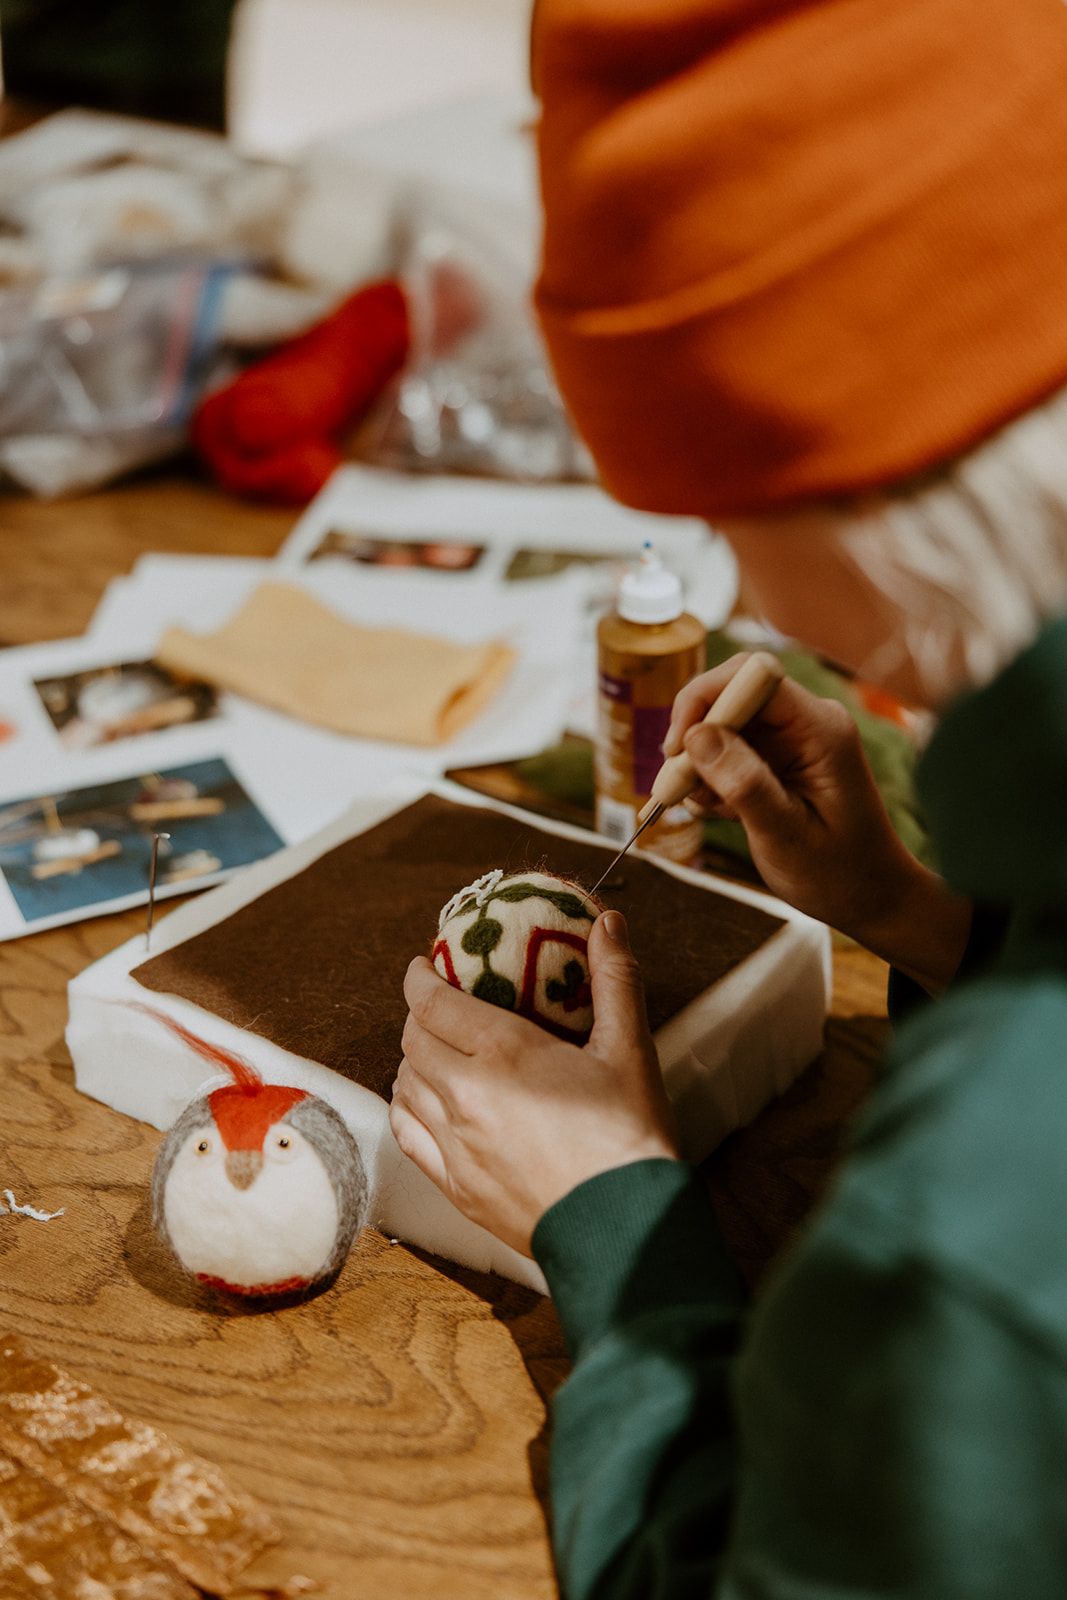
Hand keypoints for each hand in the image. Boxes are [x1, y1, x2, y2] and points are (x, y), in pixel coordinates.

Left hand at [389, 911, 678, 1255]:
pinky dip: (408, 1108)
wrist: (625, 1230)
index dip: (420, 976)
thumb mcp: (630, 1050)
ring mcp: (454, 1145)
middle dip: (420, 1014)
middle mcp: (465, 1096)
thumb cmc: (630, 1138)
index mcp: (503, 1053)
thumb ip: (616, 980)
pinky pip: (408, 1135)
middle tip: (441, 1003)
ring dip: (413, 1060)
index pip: (433, 1001)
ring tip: (437, 1050)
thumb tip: (609, 923)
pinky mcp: (455, 1186)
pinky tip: (426, 1104)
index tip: (426, 963)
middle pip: (413, 1040)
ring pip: (404, 1086)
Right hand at [664, 656, 971, 992]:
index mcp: (821, 730)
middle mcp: (806, 723)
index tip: (677, 746)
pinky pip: (729, 749)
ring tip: (702, 806)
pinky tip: (717, 811)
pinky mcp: (777, 760)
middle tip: (676, 781)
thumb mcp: (786, 835)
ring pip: (723, 724)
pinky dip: (711, 777)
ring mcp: (792, 740)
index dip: (707, 698)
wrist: (871, 897)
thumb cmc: (840, 873)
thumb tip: (697, 736)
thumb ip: (745, 784)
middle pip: (731, 694)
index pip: (753, 677)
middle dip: (695, 733)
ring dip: (699, 762)